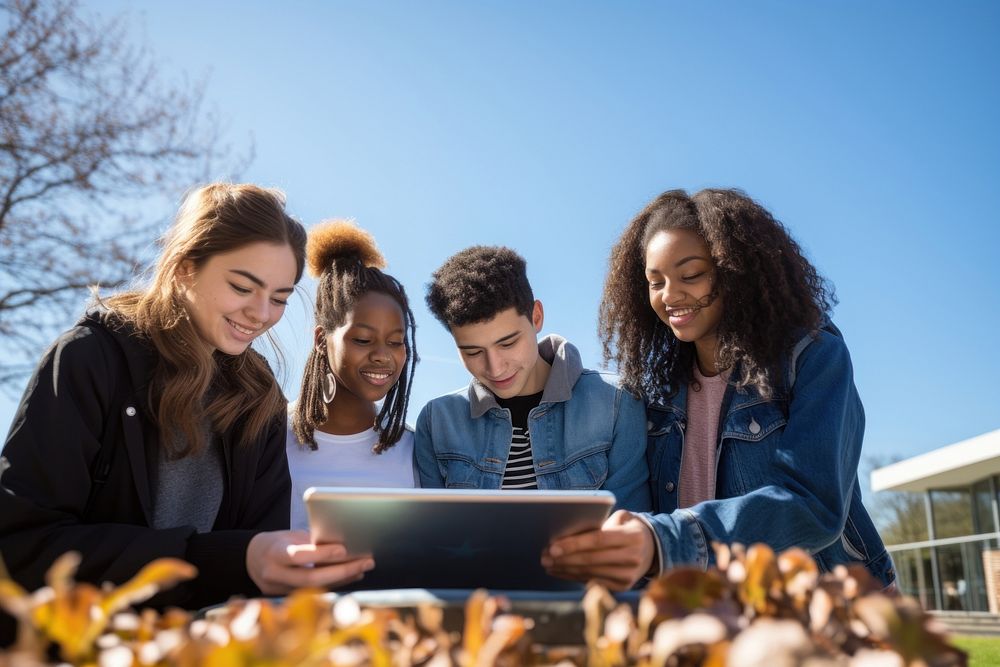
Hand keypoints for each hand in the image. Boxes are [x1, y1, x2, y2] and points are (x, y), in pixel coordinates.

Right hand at [246, 530, 373, 594]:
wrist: (252, 559)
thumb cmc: (276, 543)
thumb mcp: (289, 536)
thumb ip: (310, 542)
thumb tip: (341, 546)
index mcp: (274, 554)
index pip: (299, 556)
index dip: (321, 554)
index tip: (344, 549)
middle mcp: (275, 575)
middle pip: (311, 578)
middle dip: (341, 571)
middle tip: (365, 561)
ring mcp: (281, 590)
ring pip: (316, 588)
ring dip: (344, 578)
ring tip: (363, 567)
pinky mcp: (289, 597)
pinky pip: (316, 591)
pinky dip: (336, 583)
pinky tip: (352, 575)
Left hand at [541, 510, 655, 590]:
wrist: (651, 548)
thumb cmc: (628, 528)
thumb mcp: (621, 518)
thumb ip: (601, 522)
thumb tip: (570, 531)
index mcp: (633, 537)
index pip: (598, 540)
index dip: (574, 544)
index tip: (552, 546)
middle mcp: (633, 557)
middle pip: (591, 559)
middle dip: (564, 559)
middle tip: (544, 556)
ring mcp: (629, 575)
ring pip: (590, 573)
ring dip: (565, 569)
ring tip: (548, 564)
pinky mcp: (622, 586)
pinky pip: (592, 581)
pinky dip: (574, 577)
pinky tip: (560, 571)